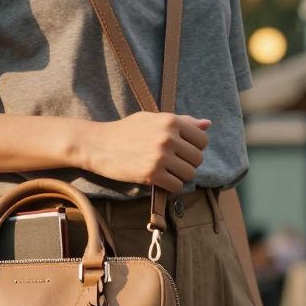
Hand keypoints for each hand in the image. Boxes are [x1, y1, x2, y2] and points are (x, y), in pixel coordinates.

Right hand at [81, 113, 211, 192]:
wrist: (98, 144)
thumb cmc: (125, 130)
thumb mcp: (152, 119)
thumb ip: (182, 121)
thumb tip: (207, 124)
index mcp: (170, 121)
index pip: (202, 140)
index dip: (195, 148)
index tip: (181, 151)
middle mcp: (168, 138)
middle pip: (197, 159)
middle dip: (187, 164)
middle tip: (172, 164)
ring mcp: (160, 156)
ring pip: (189, 174)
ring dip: (180, 176)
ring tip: (166, 172)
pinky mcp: (151, 174)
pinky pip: (176, 186)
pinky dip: (171, 186)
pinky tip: (160, 180)